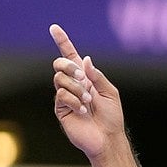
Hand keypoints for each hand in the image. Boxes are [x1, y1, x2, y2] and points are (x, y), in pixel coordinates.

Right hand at [50, 24, 123, 159]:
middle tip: (83, 78)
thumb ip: (97, 76)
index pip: (71, 56)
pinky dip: (74, 100)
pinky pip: (60, 95)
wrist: (107, 138)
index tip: (54, 28)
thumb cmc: (112, 117)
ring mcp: (65, 96)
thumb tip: (85, 60)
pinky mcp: (60, 109)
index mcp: (86, 78)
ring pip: (59, 79)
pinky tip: (82, 111)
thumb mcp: (110, 92)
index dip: (63, 42)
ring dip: (76, 88)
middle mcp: (73, 85)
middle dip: (70, 67)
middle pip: (59, 64)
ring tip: (88, 101)